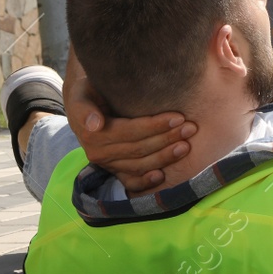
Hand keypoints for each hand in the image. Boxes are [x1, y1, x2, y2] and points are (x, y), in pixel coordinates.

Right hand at [64, 56, 194, 192]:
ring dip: (164, 157)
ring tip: (186, 146)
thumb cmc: (89, 91)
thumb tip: (95, 125)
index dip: (155, 126)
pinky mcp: (114, 171)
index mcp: (93, 135)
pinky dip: (145, 182)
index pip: (131, 131)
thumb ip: (84, 108)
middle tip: (191, 128)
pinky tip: (162, 176)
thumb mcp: (81, 94)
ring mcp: (107, 164)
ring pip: (140, 164)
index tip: (179, 116)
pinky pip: (130, 181)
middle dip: (167, 138)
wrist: (85, 103)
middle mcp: (98, 153)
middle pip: (139, 148)